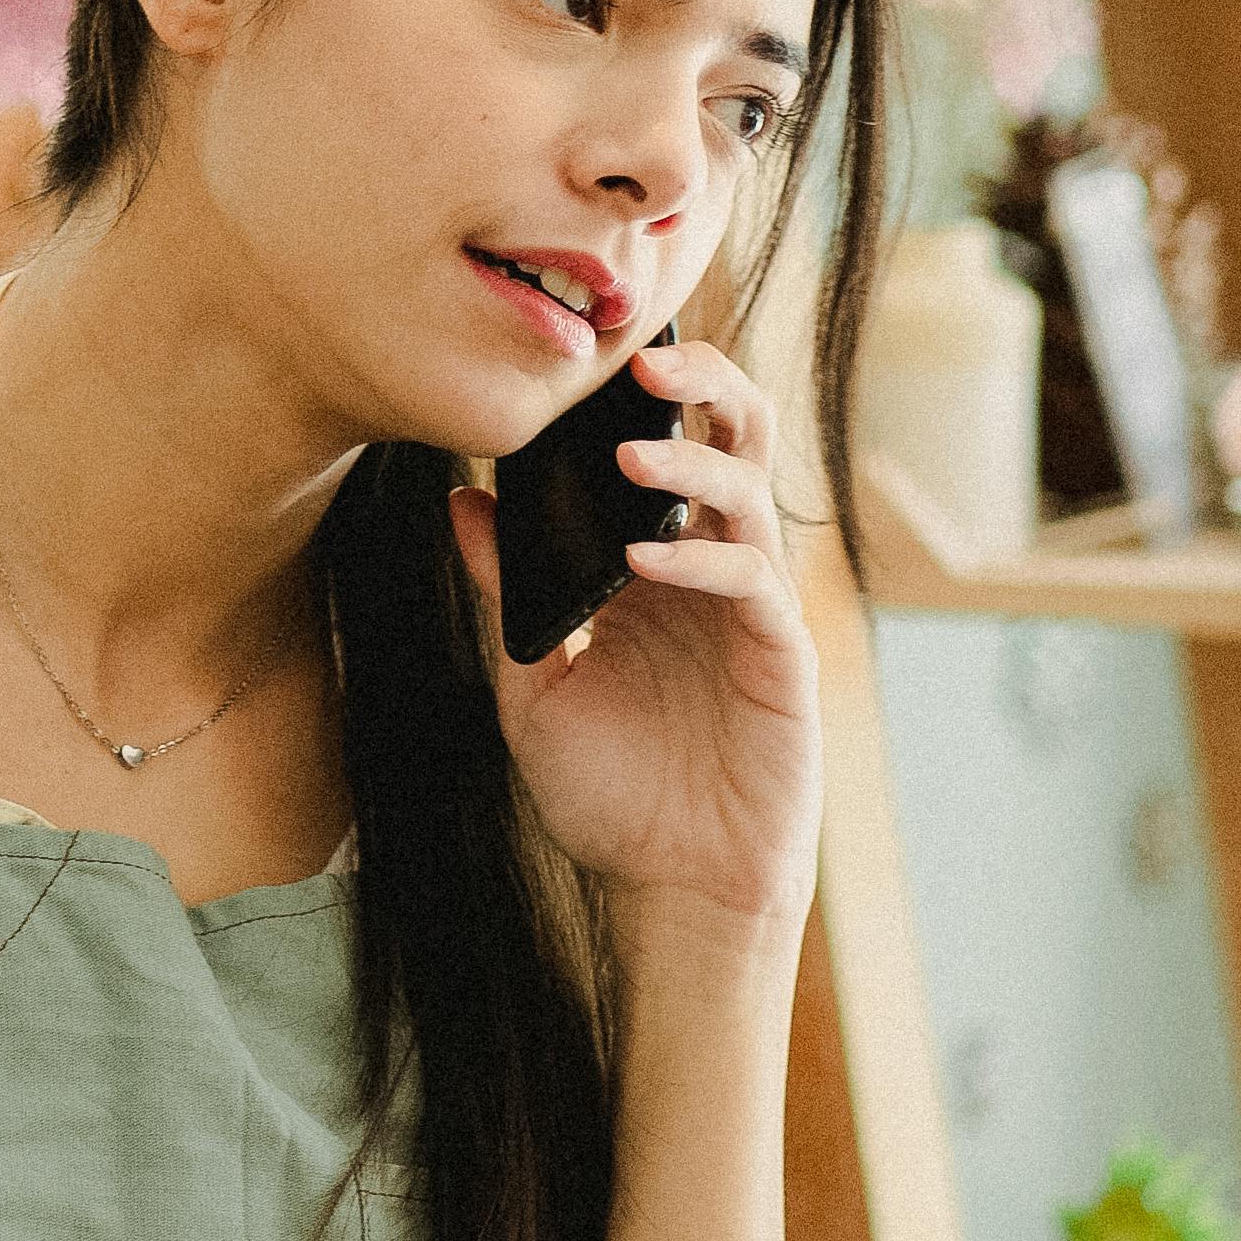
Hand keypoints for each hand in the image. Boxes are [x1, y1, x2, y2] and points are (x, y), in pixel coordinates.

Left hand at [449, 336, 817, 944]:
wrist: (671, 888)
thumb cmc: (611, 792)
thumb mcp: (532, 682)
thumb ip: (505, 592)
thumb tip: (460, 501)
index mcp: (655, 562)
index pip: (662, 448)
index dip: (638, 397)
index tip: (585, 353)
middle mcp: (707, 569)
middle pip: (732, 440)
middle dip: (700, 386)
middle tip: (643, 362)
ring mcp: (749, 608)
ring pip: (751, 493)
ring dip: (694, 461)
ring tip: (632, 449)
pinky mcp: (779, 657)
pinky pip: (751, 581)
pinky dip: (699, 559)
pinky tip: (644, 558)